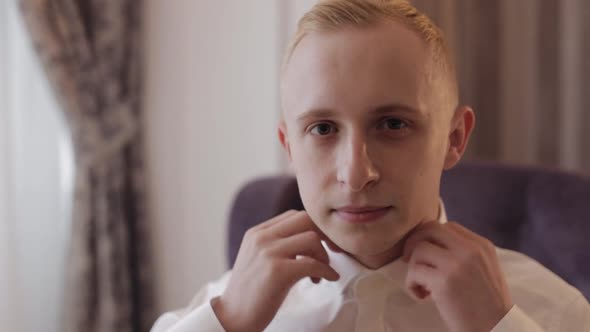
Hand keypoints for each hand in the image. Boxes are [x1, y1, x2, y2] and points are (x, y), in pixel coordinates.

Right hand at [212, 210, 340, 331]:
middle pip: (305, 219)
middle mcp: (261, 237)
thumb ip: (277, 244)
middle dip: (324, 235)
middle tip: (330, 253)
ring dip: (323, 256)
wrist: (233, 317)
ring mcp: (268, 252)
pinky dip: (326, 271)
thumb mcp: (259, 258)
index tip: (324, 244)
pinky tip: (328, 279)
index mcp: (257, 232)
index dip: (314, 228)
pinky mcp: (277, 271)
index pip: (294, 216)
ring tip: (320, 273)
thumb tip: (310, 239)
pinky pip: (313, 264)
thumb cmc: (251, 292)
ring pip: (311, 239)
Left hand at [402, 221, 512, 331]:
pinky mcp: (444, 281)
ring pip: (418, 249)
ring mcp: (457, 263)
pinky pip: (414, 271)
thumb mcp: (484, 270)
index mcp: (482, 245)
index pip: (448, 226)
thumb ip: (464, 254)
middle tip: (411, 262)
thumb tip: (432, 245)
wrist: (498, 330)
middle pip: (430, 228)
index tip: (426, 255)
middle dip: (414, 243)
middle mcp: (471, 249)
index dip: (430, 238)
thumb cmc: (488, 306)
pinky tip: (423, 297)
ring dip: (413, 268)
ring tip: (423, 287)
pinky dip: (411, 285)